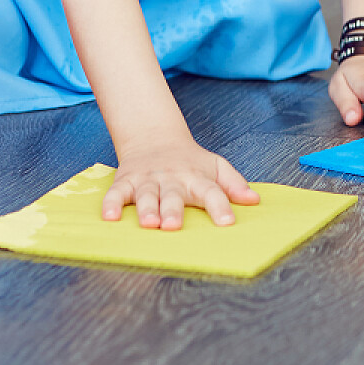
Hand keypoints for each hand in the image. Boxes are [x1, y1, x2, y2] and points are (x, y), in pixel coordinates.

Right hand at [101, 134, 259, 229]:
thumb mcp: (215, 166)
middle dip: (173, 211)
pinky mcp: (126, 181)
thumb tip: (254, 200)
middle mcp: (172, 179)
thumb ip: (234, 183)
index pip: (211, 191)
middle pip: (174, 195)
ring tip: (149, 223)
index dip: (220, 206)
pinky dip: (111, 203)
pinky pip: (116, 193)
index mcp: (196, 178)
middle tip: (174, 225)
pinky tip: (109, 216)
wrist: (155, 138)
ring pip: (147, 195)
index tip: (227, 222)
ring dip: (147, 209)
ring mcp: (148, 180)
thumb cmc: (190, 161)